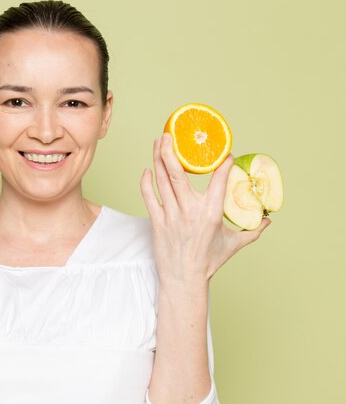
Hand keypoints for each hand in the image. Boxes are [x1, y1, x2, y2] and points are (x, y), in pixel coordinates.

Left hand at [140, 133, 269, 289]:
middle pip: (176, 174)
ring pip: (161, 181)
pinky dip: (146, 181)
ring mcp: (170, 215)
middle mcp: (189, 211)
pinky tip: (148, 169)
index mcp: (211, 214)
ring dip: (158, 159)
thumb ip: (252, 231)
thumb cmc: (208, 262)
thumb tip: (268, 220)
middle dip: (171, 151)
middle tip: (169, 134)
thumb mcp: (233, 245)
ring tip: (159, 142)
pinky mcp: (157, 221)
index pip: (218, 182)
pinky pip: (148, 196)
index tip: (226, 154)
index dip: (222, 165)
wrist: (183, 280)